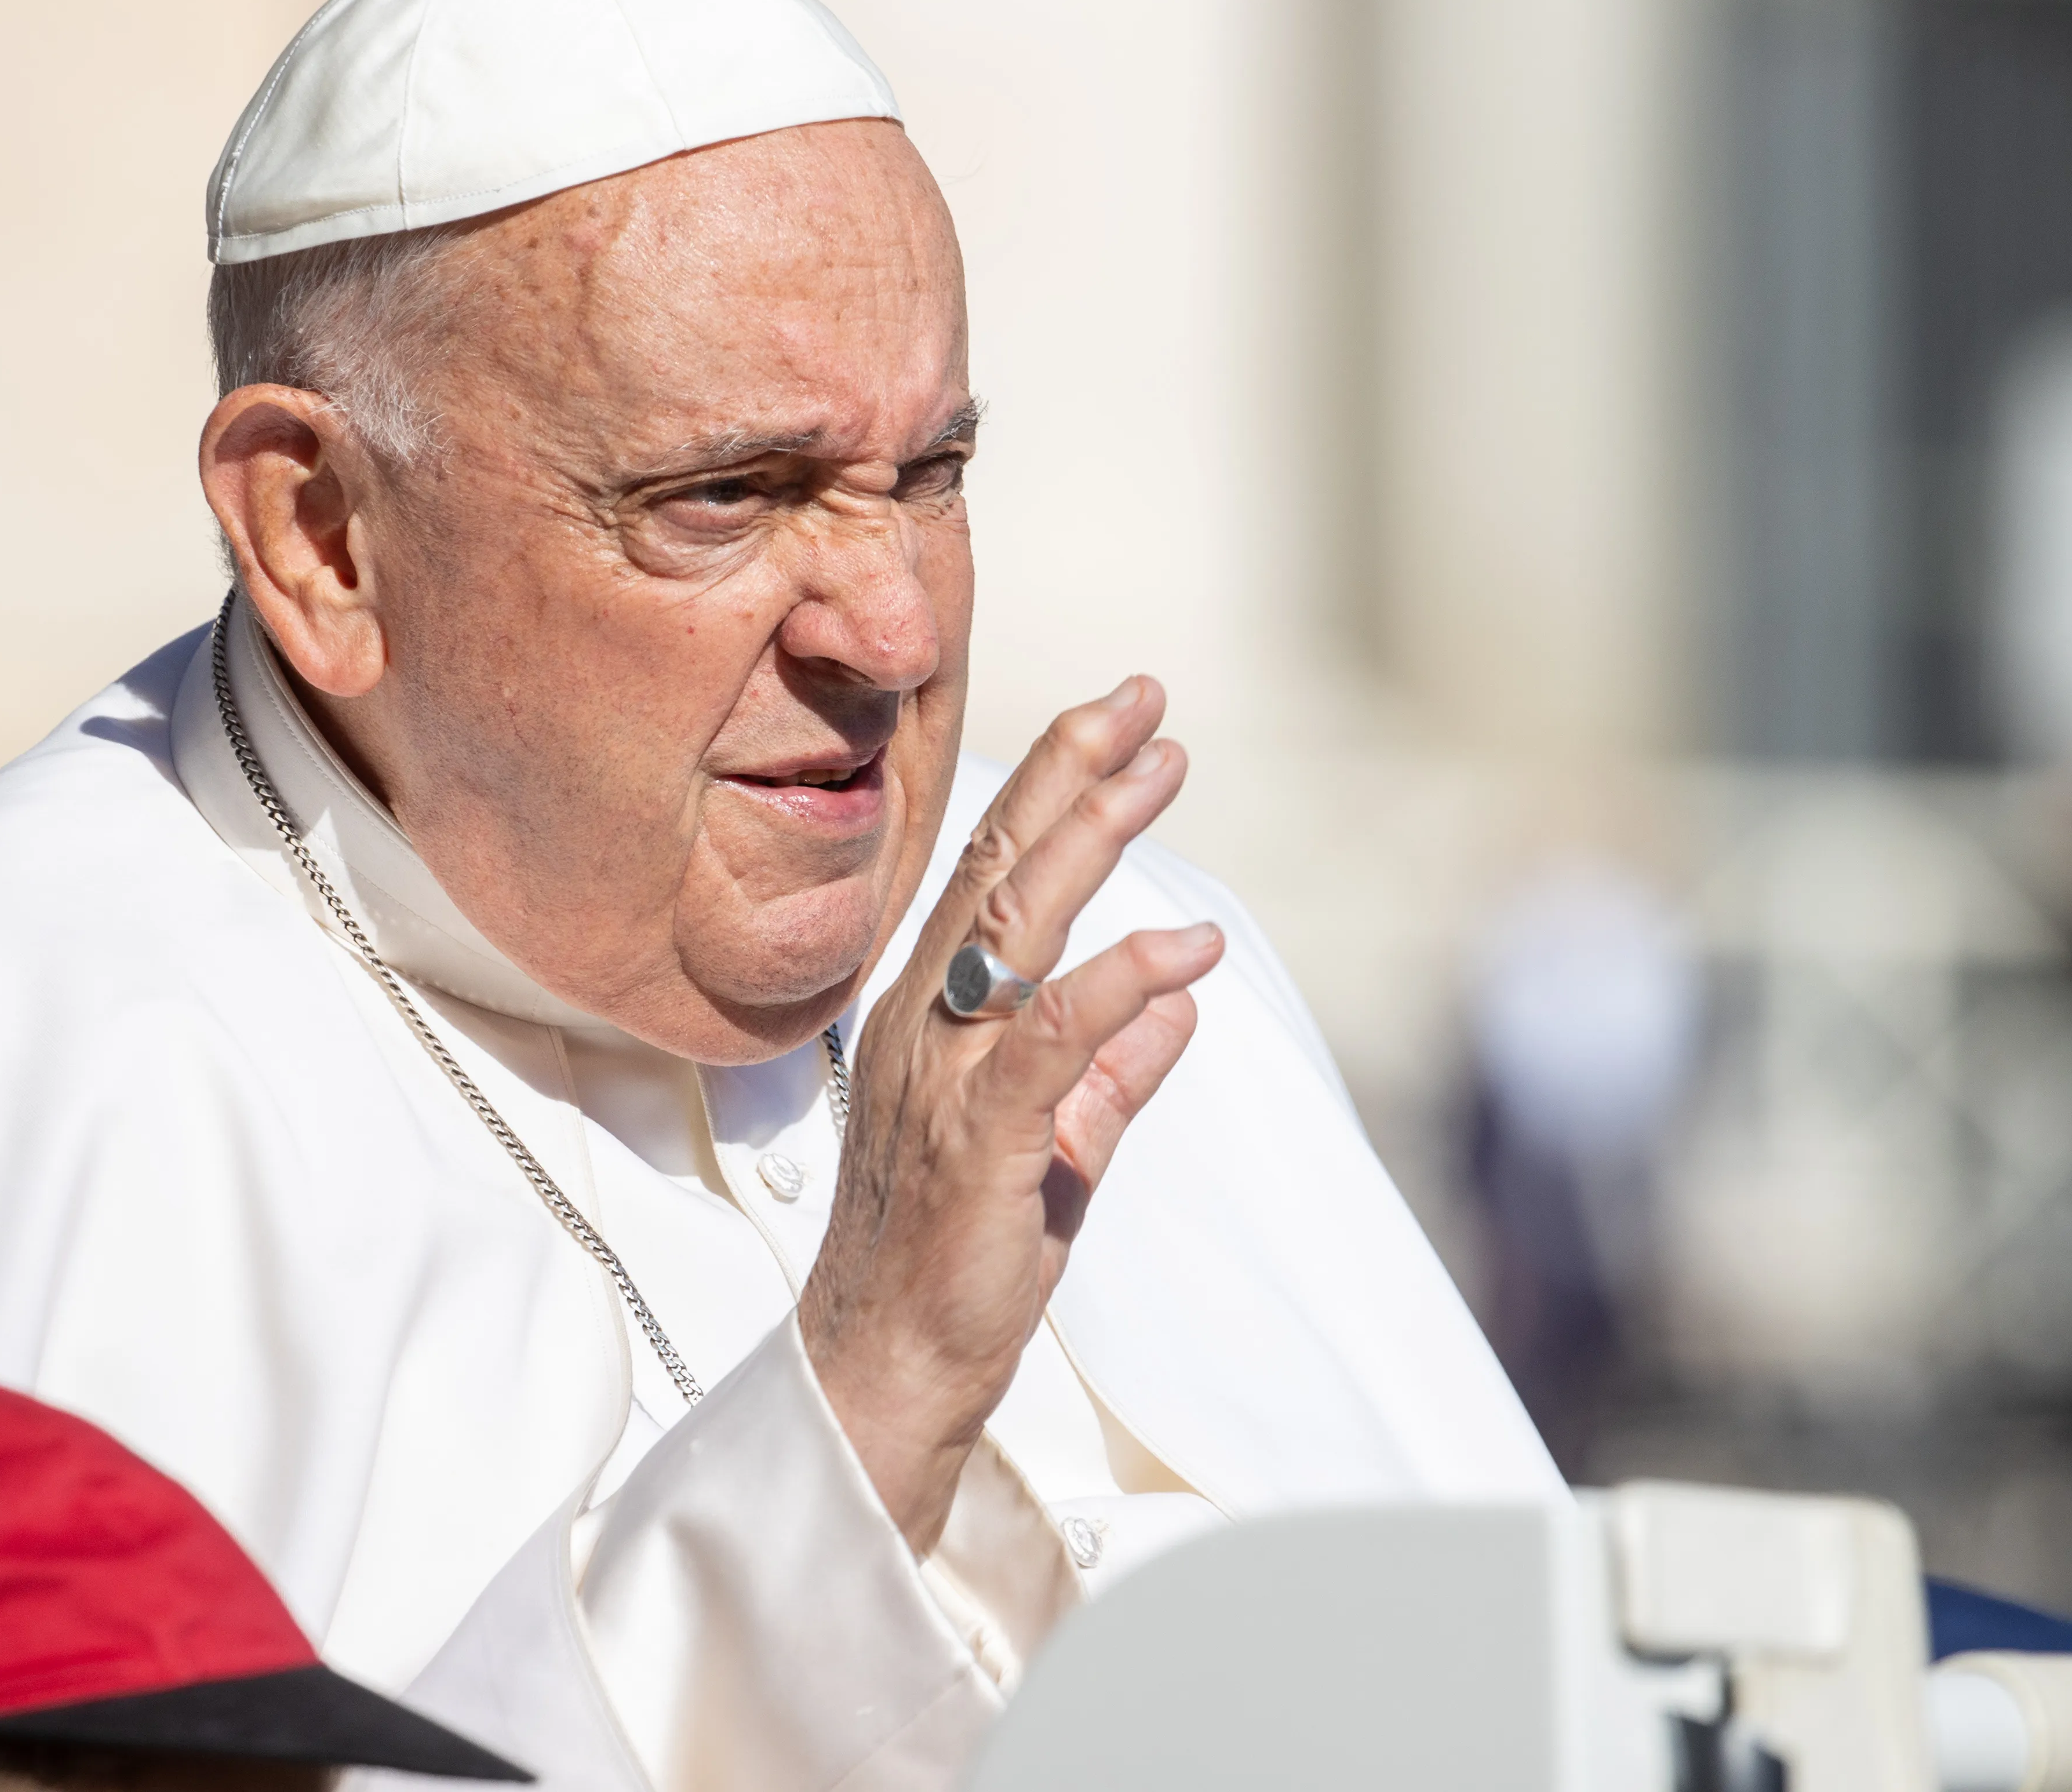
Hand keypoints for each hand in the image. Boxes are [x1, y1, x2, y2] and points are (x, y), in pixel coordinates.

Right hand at [797, 676, 1223, 1551]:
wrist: (888, 1371)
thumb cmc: (958, 1262)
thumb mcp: (1052, 1150)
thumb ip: (1109, 1074)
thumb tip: (1179, 1003)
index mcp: (934, 1018)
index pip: (994, 877)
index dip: (1056, 790)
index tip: (1123, 725)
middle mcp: (926, 1026)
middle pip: (1000, 871)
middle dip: (1074, 773)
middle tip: (1145, 699)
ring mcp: (942, 1076)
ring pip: (1017, 928)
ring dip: (1093, 838)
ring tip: (1162, 767)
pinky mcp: (978, 1139)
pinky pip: (1049, 1039)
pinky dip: (1120, 984)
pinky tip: (1183, 945)